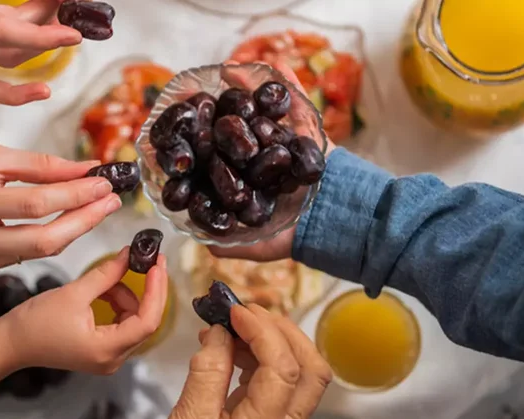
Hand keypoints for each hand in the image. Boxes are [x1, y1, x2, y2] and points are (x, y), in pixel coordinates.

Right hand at [0, 0, 81, 104]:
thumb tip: (61, 1)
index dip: (40, 37)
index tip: (71, 35)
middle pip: (5, 45)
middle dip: (42, 30)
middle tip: (63, 8)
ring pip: (1, 58)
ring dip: (33, 43)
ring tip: (53, 19)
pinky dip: (10, 89)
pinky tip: (39, 90)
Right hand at [0, 144, 119, 268]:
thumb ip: (34, 165)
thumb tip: (81, 168)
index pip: (36, 202)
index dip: (75, 193)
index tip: (104, 181)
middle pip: (44, 239)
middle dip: (86, 220)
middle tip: (113, 200)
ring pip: (41, 251)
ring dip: (75, 229)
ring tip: (99, 206)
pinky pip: (28, 254)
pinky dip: (53, 237)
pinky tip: (70, 220)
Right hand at [10, 248, 167, 372]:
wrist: (11, 342)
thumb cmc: (35, 324)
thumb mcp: (74, 293)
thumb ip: (106, 274)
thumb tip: (129, 256)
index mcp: (106, 350)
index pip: (147, 321)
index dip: (156, 292)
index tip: (158, 267)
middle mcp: (112, 359)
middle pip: (144, 321)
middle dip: (144, 290)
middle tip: (149, 262)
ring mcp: (108, 356)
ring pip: (133, 319)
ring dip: (125, 295)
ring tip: (105, 280)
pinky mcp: (101, 349)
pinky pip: (121, 323)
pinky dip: (117, 303)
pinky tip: (102, 291)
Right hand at [170, 304, 331, 418]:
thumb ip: (206, 375)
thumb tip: (221, 334)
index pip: (283, 367)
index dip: (262, 330)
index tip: (234, 312)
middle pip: (311, 369)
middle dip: (282, 330)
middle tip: (247, 313)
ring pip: (303, 375)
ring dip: (274, 340)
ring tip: (235, 329)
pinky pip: (283, 383)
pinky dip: (265, 358)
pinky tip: (236, 351)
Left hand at [209, 60, 334, 262]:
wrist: (338, 224)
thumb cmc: (295, 237)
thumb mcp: (257, 246)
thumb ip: (229, 243)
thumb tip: (202, 242)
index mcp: (246, 181)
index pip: (218, 159)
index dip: (201, 144)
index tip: (185, 130)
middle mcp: (262, 160)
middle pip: (236, 131)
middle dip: (220, 111)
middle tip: (201, 92)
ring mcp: (283, 145)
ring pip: (262, 114)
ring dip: (248, 91)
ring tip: (230, 70)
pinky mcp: (307, 134)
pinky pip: (297, 106)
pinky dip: (289, 86)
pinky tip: (276, 66)